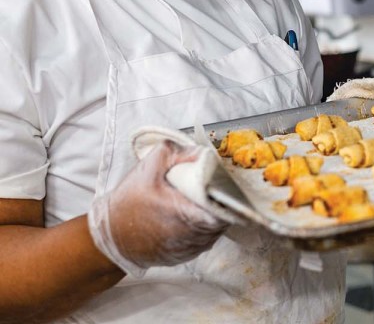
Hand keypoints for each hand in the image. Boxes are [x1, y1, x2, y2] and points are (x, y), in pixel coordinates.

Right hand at [88, 140, 228, 276]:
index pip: (223, 210)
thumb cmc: (128, 202)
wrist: (109, 237)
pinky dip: (204, 230)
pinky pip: (205, 242)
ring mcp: (189, 250)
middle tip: (216, 191)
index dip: (228, 197)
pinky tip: (195, 218)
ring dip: (215, 218)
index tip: (225, 186)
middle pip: (223, 220)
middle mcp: (190, 236)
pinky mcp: (184, 257)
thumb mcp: (149, 167)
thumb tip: (202, 152)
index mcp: (185, 213)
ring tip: (205, 204)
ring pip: (216, 232)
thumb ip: (177, 152)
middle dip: (223, 205)